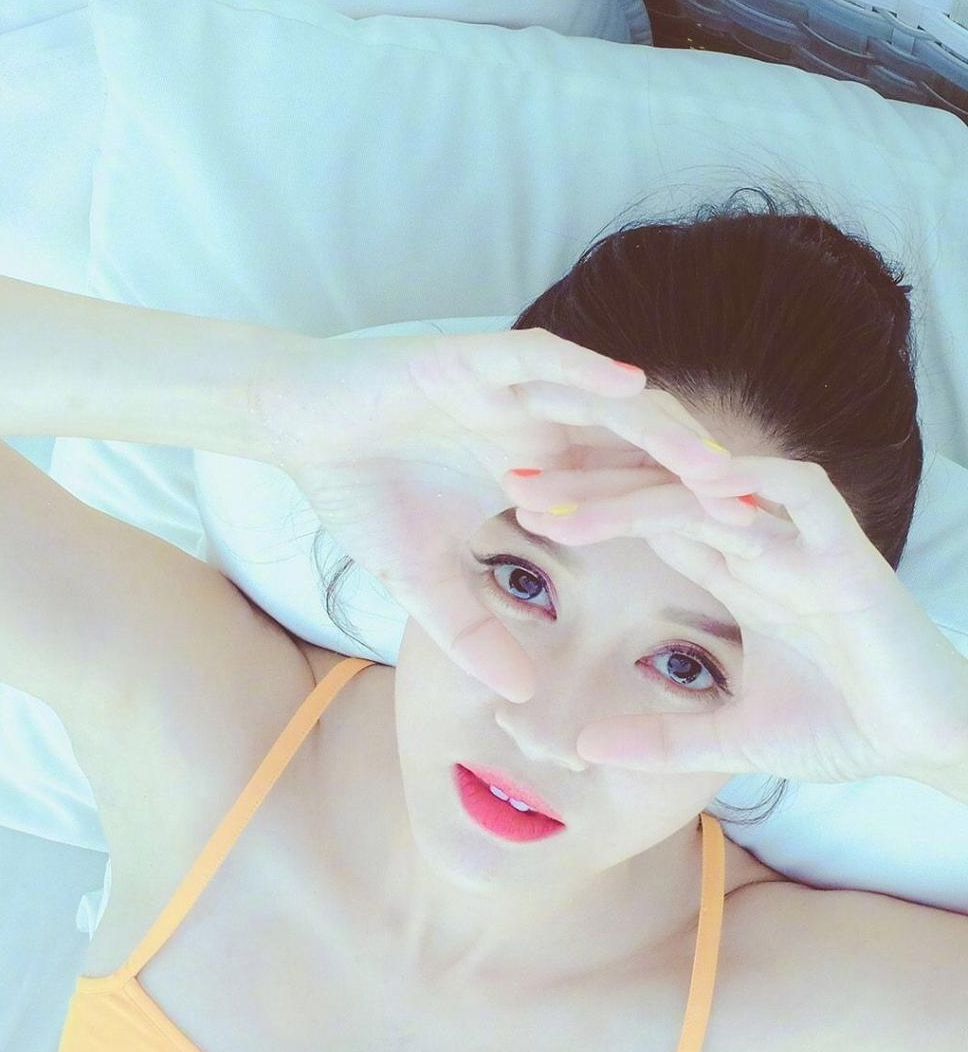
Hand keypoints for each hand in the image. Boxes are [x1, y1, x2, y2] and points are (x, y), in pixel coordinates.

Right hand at [250, 327, 755, 702]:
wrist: (292, 425)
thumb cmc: (359, 490)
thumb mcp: (423, 582)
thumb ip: (472, 632)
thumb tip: (517, 696)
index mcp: (539, 462)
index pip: (625, 488)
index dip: (677, 520)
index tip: (733, 566)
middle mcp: (541, 417)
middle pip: (638, 444)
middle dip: (694, 480)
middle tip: (759, 520)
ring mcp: (513, 382)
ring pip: (607, 401)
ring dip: (663, 432)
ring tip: (715, 468)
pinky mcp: (475, 356)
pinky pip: (544, 359)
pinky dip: (587, 371)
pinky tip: (632, 391)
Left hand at [504, 452, 967, 784]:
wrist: (930, 741)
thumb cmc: (843, 730)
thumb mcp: (729, 741)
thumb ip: (661, 740)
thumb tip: (584, 750)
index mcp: (739, 568)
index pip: (650, 520)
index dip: (587, 512)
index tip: (515, 515)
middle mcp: (764, 540)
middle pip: (663, 490)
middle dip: (589, 483)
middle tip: (509, 480)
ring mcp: (802, 536)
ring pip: (704, 487)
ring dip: (630, 487)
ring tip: (557, 500)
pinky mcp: (845, 545)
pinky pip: (787, 489)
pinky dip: (734, 481)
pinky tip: (672, 483)